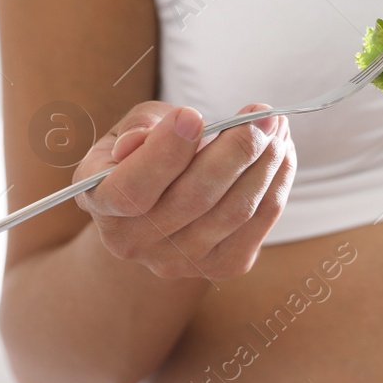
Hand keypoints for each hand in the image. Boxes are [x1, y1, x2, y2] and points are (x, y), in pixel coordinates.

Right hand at [73, 101, 294, 279]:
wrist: (159, 208)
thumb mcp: (132, 129)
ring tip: (276, 126)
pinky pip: (259, 223)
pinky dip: (277, 182)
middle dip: (236, 150)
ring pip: (234, 211)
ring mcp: (179, 262)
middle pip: (195, 199)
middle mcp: (133, 241)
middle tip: (262, 114)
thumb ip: (140, 130)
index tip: (193, 114)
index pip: (130, 189)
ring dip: (265, 163)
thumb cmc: (145, 153)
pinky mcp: (222, 267)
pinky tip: (282, 152)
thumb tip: (141, 141)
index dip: (164, 153)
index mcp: (99, 201)